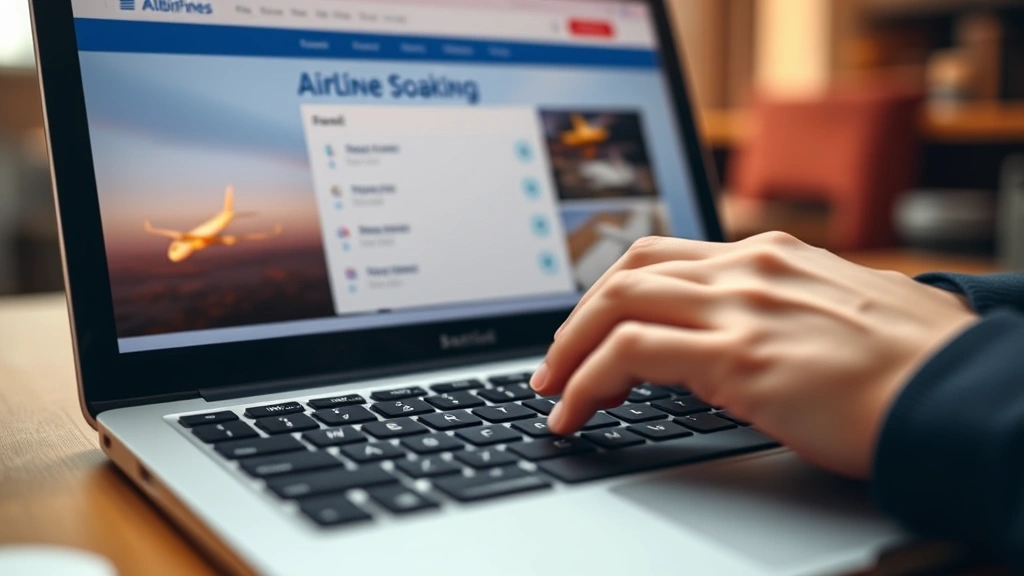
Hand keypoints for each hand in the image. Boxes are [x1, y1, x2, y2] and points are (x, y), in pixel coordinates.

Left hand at [530, 232, 977, 477]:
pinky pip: (627, 357)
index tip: (593, 327)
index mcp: (771, 256)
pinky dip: (585, 383)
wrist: (959, 393)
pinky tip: (574, 413)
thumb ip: (788, 311)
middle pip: (627, 271)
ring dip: (569, 349)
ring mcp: (740, 308)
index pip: (664, 255)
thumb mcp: (843, 313)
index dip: (614, 290)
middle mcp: (748, 269)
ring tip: (552, 391)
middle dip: (578, 316)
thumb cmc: (915, 365)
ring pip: (615, 305)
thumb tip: (754, 336)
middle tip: (556, 360)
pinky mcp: (736, 358)